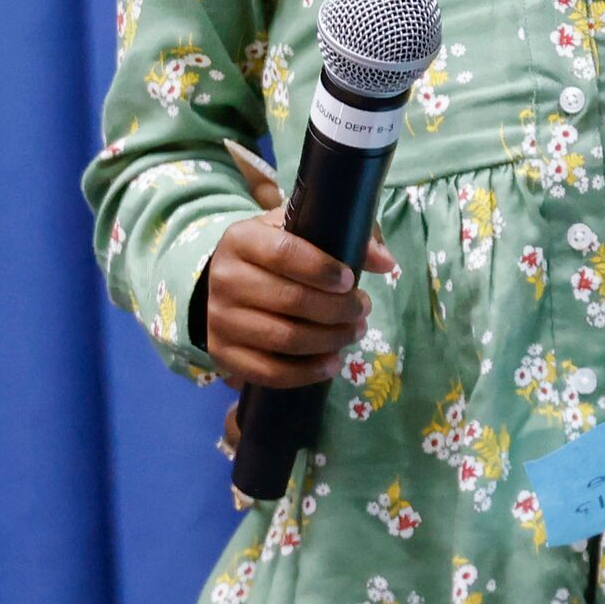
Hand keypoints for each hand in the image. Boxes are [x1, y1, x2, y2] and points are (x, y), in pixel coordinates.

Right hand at [209, 146, 395, 420]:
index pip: (283, 253)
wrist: (233, 279)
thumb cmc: (281, 250)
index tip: (350, 280)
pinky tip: (331, 364)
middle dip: (336, 309)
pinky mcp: (221, 352)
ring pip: (281, 338)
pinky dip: (304, 373)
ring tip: (354, 332)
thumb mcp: (309, 230)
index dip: (321, 268)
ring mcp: (218, 318)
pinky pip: (266, 371)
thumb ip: (351, 237)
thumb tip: (386, 263)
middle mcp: (223, 277)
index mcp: (243, 239)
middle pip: (288, 299)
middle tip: (363, 310)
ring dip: (328, 340)